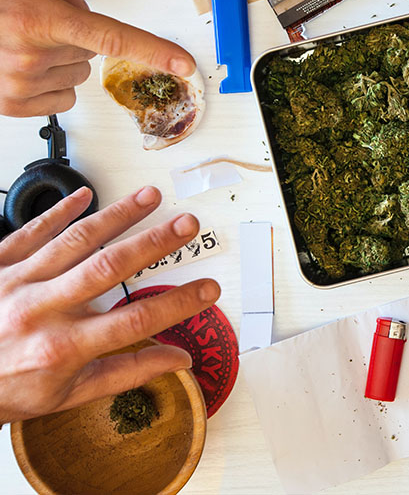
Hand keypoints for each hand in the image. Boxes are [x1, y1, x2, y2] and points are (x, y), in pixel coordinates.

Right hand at [0, 0, 195, 116]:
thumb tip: (85, 6)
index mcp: (39, 20)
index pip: (113, 39)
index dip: (153, 51)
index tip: (183, 64)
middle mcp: (31, 57)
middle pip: (90, 52)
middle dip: (72, 32)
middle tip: (33, 16)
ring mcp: (20, 86)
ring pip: (77, 73)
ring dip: (58, 56)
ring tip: (19, 36)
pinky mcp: (12, 105)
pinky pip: (61, 94)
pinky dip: (49, 79)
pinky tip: (20, 62)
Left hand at [0, 186, 219, 422]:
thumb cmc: (7, 389)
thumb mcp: (69, 394)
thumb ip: (126, 372)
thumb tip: (175, 360)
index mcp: (63, 348)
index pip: (136, 321)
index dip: (179, 303)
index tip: (208, 289)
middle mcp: (41, 310)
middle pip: (108, 268)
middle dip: (153, 243)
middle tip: (185, 223)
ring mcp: (18, 283)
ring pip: (75, 241)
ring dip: (117, 216)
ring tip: (149, 197)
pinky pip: (31, 232)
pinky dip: (60, 212)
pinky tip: (85, 196)